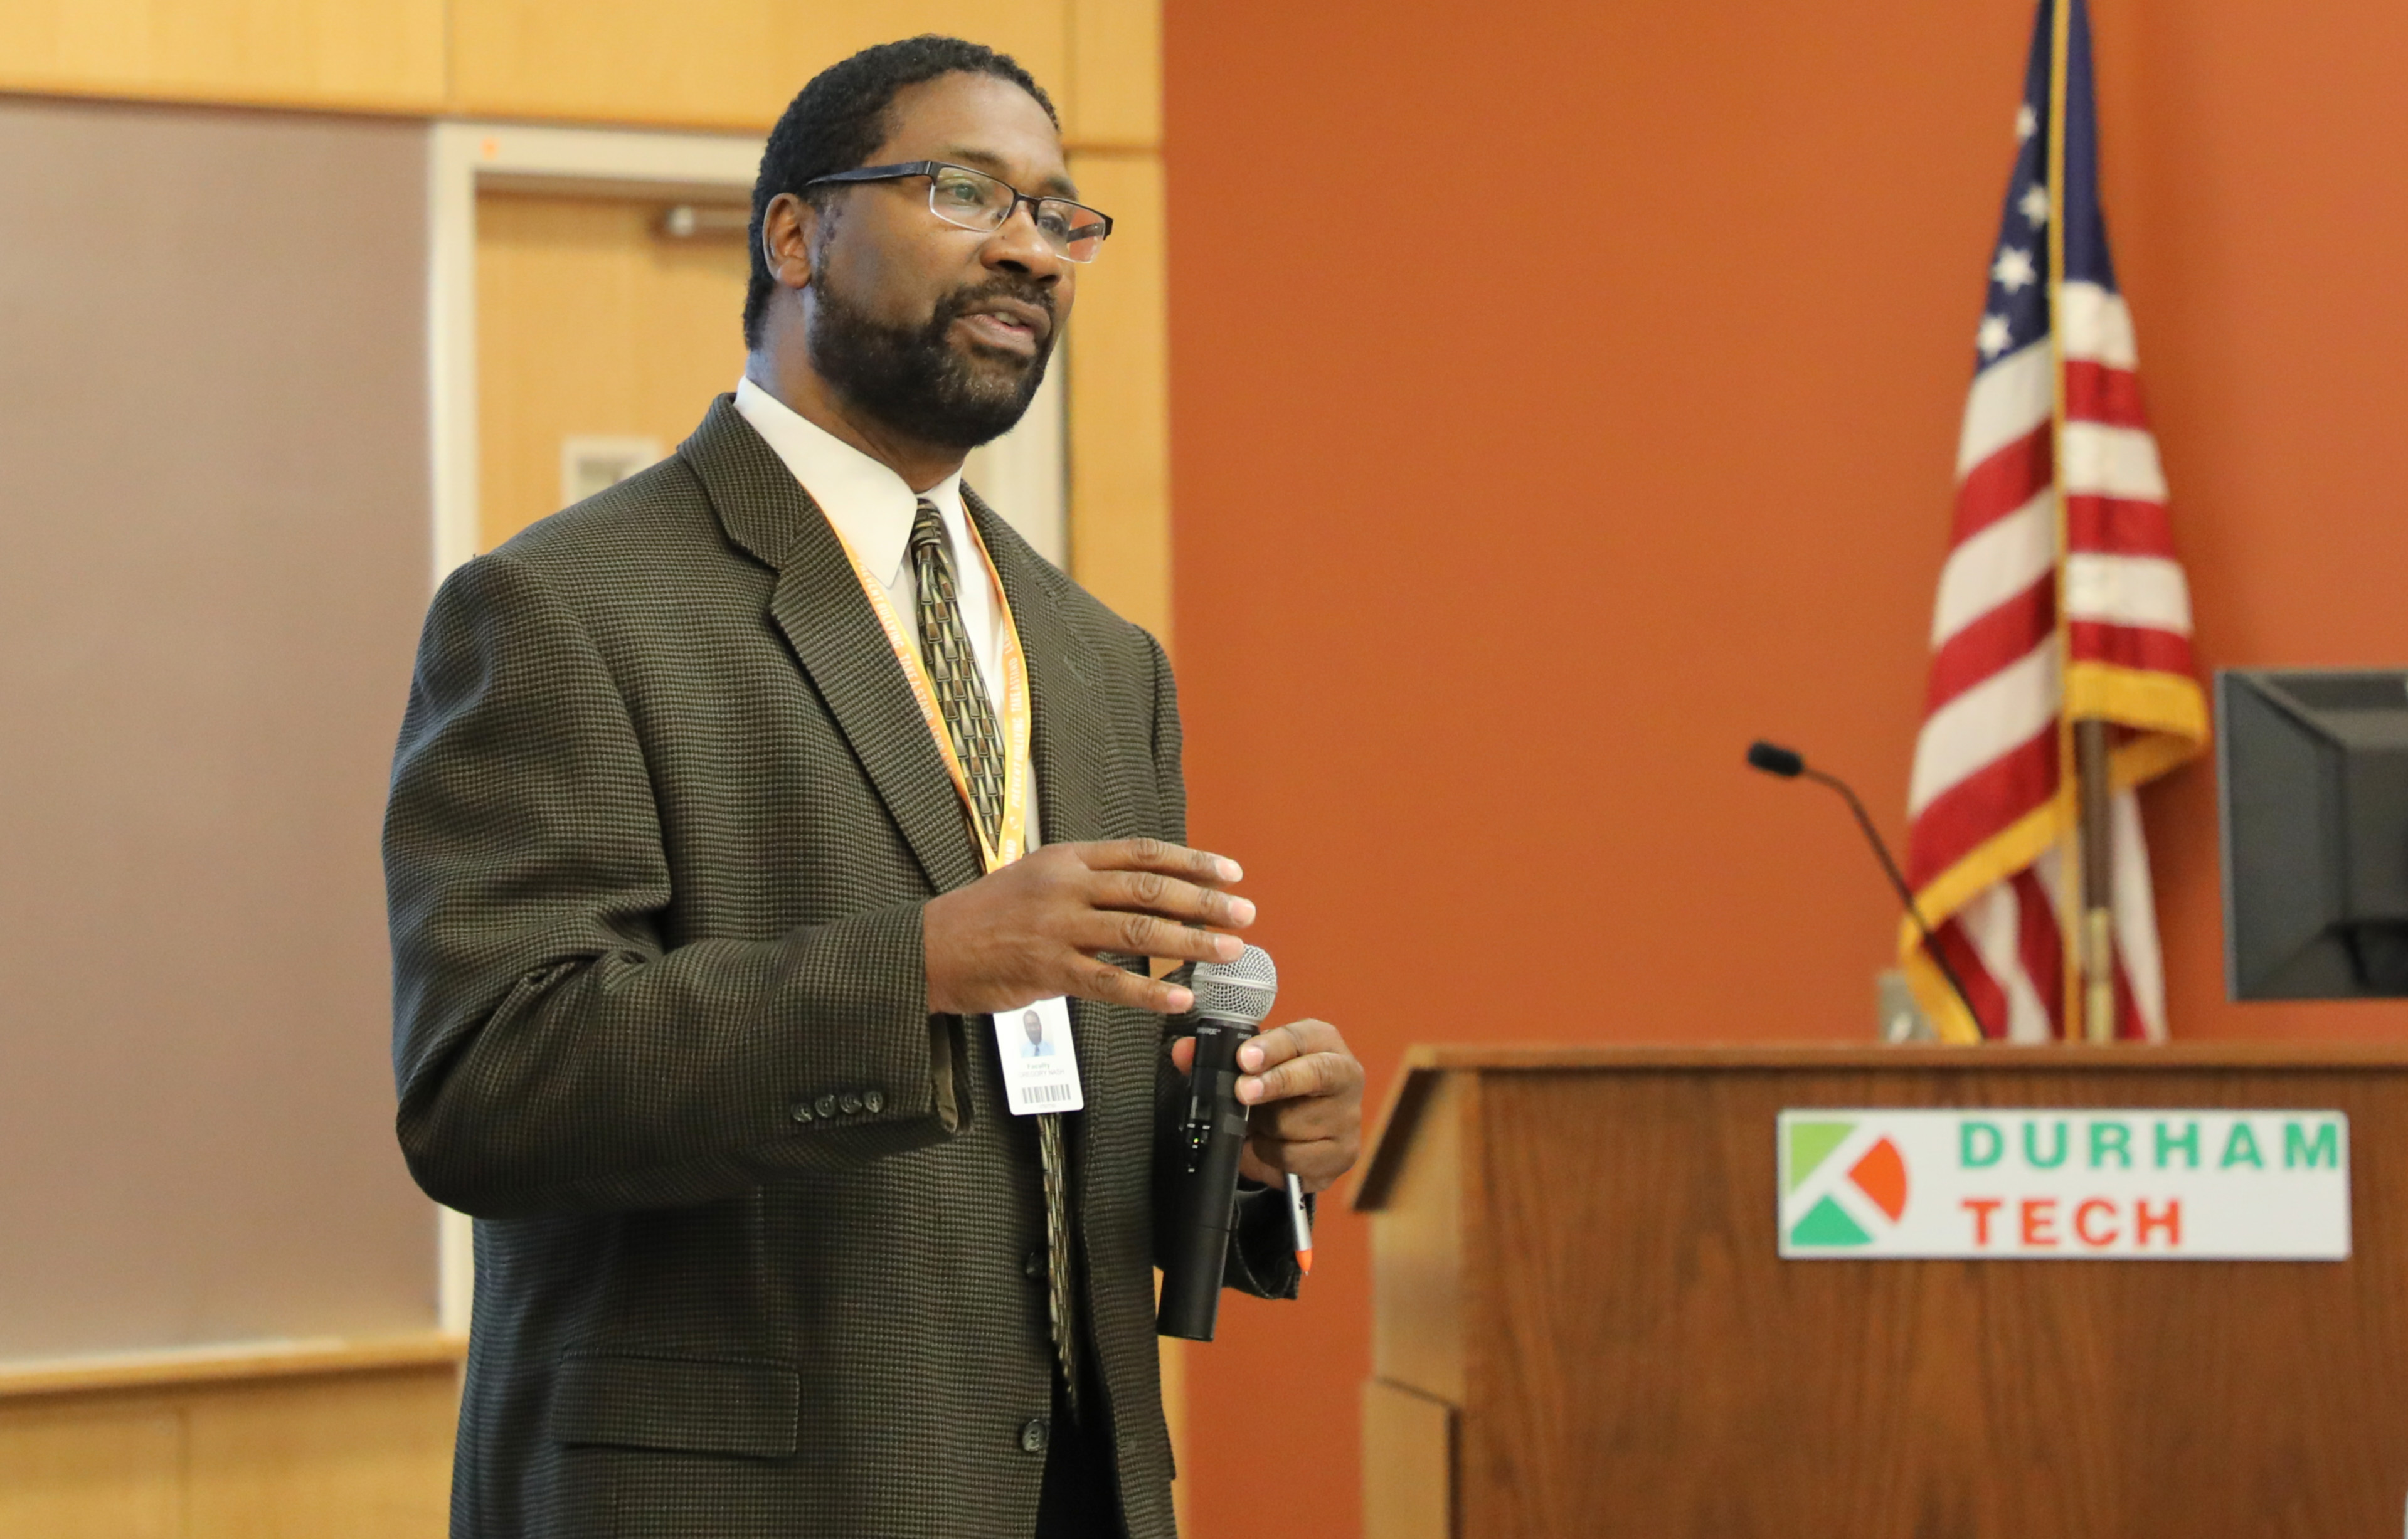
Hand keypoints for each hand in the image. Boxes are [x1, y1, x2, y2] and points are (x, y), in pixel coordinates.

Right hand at [922, 838, 1253, 1015]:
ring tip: (1228, 951)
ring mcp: (1057, 929)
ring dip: (1190, 943)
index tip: (1231, 872)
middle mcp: (1066, 887)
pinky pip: (1110, 984)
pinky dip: (1150, 993)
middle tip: (1244, 913)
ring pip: (1138, 933)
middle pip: (1150, 889)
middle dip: (1204, 901)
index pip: (1143, 853)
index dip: (1192, 861)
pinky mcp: (1048, 971)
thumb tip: (1150, 894)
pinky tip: (1181, 999)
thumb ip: (1089, 883)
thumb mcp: (1038, 879)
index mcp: (1068, 858)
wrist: (931, 948)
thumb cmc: (989, 916)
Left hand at [1171, 1019, 1362, 1193]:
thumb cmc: (1273, 1086)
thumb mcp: (1248, 1067)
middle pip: (1313, 1075)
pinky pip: (1293, 1159)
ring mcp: (1348, 1117)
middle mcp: (1345, 1075)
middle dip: (1276, 1083)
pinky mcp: (1343, 1154)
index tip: (1244, 1058)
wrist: (1302, 1130)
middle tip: (1243, 1092)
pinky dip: (1267, 1156)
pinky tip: (1261, 1147)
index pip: (1301, 1038)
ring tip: (1251, 1125)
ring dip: (1262, 1128)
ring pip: (1294, 1124)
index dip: (1272, 1048)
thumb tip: (1183, 1052)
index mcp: (1323, 1042)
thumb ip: (1215, 1057)